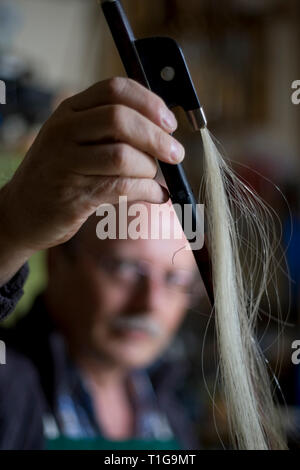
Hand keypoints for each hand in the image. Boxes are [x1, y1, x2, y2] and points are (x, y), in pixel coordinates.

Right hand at [0, 78, 183, 284]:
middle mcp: (64, 131)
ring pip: (123, 156)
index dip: (150, 103)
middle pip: (121, 120)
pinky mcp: (73, 195)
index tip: (169, 123)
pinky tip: (157, 196)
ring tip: (154, 179)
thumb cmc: (60, 175)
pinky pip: (122, 188)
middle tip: (175, 154)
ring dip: (150, 170)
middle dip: (157, 137)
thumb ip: (110, 132)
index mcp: (69, 111)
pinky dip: (149, 192)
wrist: (21, 211)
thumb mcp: (76, 141)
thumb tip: (163, 133)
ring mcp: (65, 162)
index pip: (115, 89)